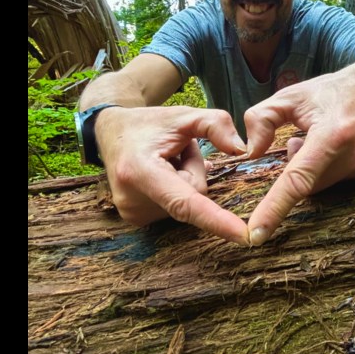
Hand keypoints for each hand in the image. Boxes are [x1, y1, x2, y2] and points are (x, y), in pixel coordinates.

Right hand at [95, 106, 249, 244]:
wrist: (110, 132)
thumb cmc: (149, 124)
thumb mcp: (183, 115)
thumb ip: (216, 124)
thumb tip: (242, 150)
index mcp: (140, 171)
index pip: (186, 202)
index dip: (217, 220)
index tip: (244, 238)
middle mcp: (132, 200)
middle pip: (194, 195)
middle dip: (193, 171)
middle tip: (173, 151)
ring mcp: (132, 214)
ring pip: (187, 204)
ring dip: (184, 181)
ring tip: (163, 161)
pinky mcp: (136, 220)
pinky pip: (176, 210)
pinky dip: (175, 192)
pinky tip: (160, 174)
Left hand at [243, 72, 354, 244]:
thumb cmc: (329, 91)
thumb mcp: (289, 95)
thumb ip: (261, 119)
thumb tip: (250, 152)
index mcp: (333, 133)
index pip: (298, 179)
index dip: (275, 208)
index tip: (257, 234)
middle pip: (307, 184)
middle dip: (297, 167)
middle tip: (302, 137)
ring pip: (320, 186)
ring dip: (312, 169)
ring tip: (323, 138)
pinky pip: (337, 183)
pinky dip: (327, 169)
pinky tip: (337, 146)